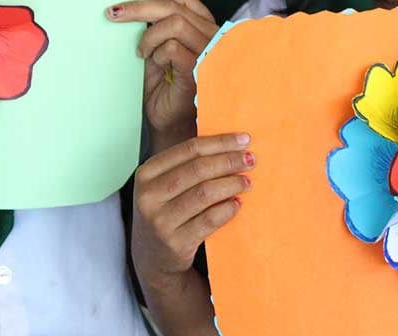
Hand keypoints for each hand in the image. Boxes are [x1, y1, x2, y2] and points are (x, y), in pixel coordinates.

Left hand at [107, 0, 217, 149]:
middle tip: (113, 15)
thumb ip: (156, 25)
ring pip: (175, 23)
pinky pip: (172, 48)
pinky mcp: (200, 71)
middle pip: (174, 5)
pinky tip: (156, 66)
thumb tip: (128, 4)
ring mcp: (208, 53)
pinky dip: (157, 54)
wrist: (169, 123)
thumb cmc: (163, 86)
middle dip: (138, 9)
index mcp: (202, 25)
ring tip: (142, 54)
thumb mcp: (157, 48)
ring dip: (150, 37)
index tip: (122, 10)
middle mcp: (211, 35)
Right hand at [131, 133, 253, 288]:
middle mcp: (148, 196)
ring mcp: (160, 221)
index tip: (245, 139)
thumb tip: (234, 143)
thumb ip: (189, 165)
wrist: (153, 258)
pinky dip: (228, 209)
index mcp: (146, 173)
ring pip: (205, 193)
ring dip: (232, 184)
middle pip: (199, 168)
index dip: (221, 142)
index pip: (190, 149)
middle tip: (251, 160)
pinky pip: (209, 220)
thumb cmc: (167, 211)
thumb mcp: (165, 185)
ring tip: (247, 182)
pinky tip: (238, 204)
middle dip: (229, 161)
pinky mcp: (175, 243)